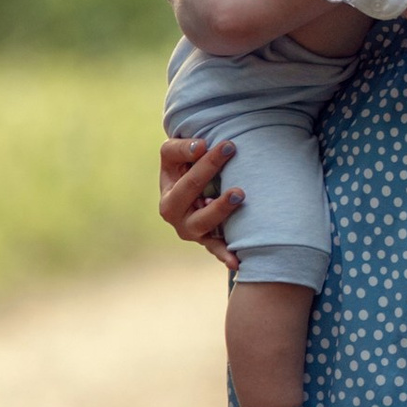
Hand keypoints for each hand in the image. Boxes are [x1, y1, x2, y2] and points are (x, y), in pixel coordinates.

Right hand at [160, 132, 240, 269]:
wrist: (193, 190)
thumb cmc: (184, 169)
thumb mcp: (174, 155)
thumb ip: (183, 148)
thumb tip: (201, 146)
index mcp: (167, 193)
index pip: (183, 171)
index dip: (206, 159)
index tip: (228, 144)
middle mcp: (174, 215)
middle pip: (189, 193)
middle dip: (209, 172)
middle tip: (232, 153)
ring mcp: (191, 230)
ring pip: (202, 223)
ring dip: (219, 209)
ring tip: (238, 194)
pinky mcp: (207, 241)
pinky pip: (215, 249)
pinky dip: (224, 255)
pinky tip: (236, 261)